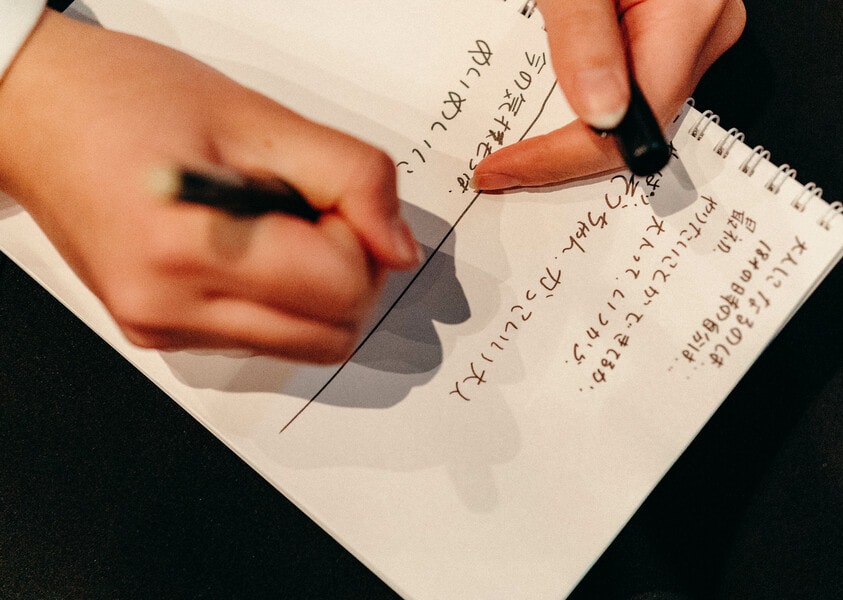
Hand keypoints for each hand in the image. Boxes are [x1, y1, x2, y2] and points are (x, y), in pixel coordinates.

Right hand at [0, 10, 419, 362]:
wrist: (37, 115)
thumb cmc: (128, 99)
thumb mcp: (258, 116)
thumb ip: (351, 176)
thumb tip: (401, 248)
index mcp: (188, 249)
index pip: (341, 288)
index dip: (360, 238)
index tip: (330, 196)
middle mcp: (171, 309)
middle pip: (333, 334)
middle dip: (349, 272)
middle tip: (311, 209)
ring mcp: (163, 331)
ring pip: (306, 346)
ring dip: (318, 290)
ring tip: (275, 226)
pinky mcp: (161, 335)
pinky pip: (264, 338)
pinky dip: (282, 299)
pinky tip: (247, 247)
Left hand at [473, 0, 745, 188]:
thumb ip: (585, 35)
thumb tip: (600, 114)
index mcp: (690, 11)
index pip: (629, 122)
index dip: (560, 158)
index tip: (504, 169)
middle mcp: (705, 29)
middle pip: (636, 125)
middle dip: (565, 153)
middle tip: (505, 164)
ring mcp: (694, 30)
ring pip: (634, 109)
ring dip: (574, 131)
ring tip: (520, 144)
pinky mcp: (675, 27)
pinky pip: (634, 82)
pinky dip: (589, 102)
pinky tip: (552, 110)